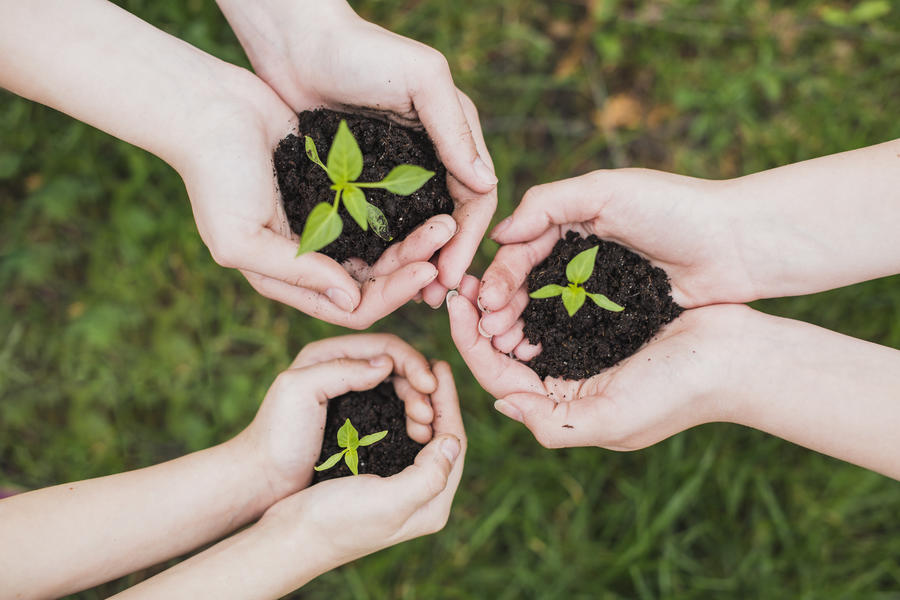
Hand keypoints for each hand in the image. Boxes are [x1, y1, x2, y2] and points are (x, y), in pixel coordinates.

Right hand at [179, 69, 460, 327]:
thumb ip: (294, 273)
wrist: (210, 110)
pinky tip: (429, 201)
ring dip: (415, 239)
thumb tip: (352, 300)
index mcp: (291, 279)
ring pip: (384, 249)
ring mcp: (329, 227)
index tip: (427, 268)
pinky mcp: (340, 194)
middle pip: (377, 280)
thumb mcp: (240, 237)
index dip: (393, 294)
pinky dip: (404, 214)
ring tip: (446, 219)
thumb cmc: (216, 177)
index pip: (354, 306)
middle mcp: (314, 260)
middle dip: (413, 264)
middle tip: (447, 235)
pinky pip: (381, 214)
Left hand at [216, 0, 497, 297]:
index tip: (453, 276)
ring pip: (415, 229)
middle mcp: (431, 158)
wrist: (295, 44)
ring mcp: (396, 172)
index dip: (468, 239)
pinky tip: (374, 272)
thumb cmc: (362, 51)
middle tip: (433, 299)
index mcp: (454, 136)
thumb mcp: (420, 79)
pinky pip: (380, 223)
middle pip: (449, 221)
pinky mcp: (361, 180)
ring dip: (415, 262)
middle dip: (445, 260)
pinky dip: (383, 249)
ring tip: (407, 294)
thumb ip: (454, 128)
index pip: (476, 197)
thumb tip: (487, 184)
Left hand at [234, 334, 443, 504]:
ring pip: (399, 390)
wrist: (261, 480)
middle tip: (428, 415)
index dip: (412, 362)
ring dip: (418, 404)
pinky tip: (418, 435)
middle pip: (397, 367)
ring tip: (425, 429)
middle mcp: (343, 369)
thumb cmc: (276, 437)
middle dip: (419, 386)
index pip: (385, 346)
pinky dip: (409, 419)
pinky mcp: (358, 421)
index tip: (429, 387)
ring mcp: (352, 396)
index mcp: (329, 354)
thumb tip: (386, 363)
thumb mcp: (299, 392)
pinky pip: (393, 411)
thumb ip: (341, 370)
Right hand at [258, 360, 464, 565]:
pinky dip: (400, 416)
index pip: (454, 443)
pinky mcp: (378, 483)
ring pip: (423, 439)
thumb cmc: (335, 522)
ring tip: (413, 378)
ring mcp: (401, 491)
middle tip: (429, 366)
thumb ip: (429, 475)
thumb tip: (454, 441)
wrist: (289, 539)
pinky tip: (392, 398)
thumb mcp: (388, 501)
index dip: (449, 402)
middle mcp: (422, 500)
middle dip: (438, 401)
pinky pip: (401, 442)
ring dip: (420, 407)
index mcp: (432, 505)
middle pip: (442, 439)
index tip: (440, 366)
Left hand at [448, 275, 748, 448]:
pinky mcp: (602, 325)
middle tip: (461, 284)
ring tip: (484, 275)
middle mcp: (568, 386)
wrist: (738, 356)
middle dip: (479, 323)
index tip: (453, 306)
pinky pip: (555, 309)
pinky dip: (534, 293)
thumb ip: (552, 422)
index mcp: (564, 411)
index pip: (500, 380)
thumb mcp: (612, 420)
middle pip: (506, 355)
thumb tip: (501, 405)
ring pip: (526, 330)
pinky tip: (521, 270)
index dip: (470, 344)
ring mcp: (585, 354)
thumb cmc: (678, 391)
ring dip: (502, 306)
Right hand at [477, 169, 756, 336]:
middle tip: (487, 332)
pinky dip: (555, 339)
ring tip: (506, 348)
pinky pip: (579, 328)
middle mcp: (581, 254)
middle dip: (504, 307)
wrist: (739, 245)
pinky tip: (538, 354)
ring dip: (524, 326)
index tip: (483, 301)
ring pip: (550, 309)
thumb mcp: (607, 190)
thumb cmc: (675, 209)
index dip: (501, 275)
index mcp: (573, 221)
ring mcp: (600, 287)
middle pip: (530, 283)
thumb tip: (499, 233)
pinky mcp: (621, 313)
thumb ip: (549, 203)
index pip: (522, 249)